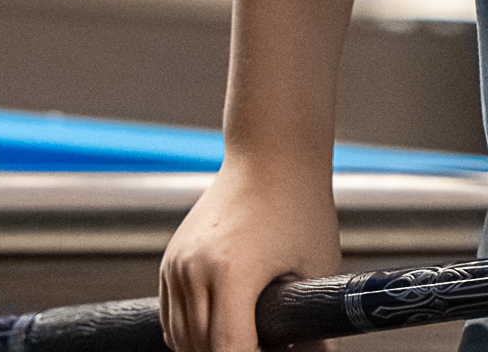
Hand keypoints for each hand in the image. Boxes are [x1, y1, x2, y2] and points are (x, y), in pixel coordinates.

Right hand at [160, 159, 343, 351]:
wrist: (271, 156)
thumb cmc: (300, 204)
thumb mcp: (316, 265)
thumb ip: (311, 318)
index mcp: (232, 272)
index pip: (227, 348)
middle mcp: (195, 270)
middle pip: (199, 347)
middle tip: (264, 346)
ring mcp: (177, 265)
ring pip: (179, 336)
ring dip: (206, 348)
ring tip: (245, 341)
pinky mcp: (171, 260)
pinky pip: (171, 316)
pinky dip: (189, 333)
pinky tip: (218, 333)